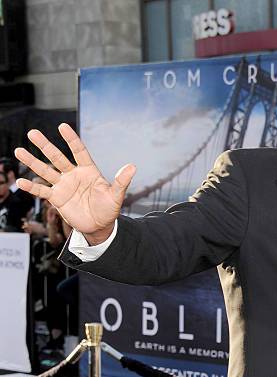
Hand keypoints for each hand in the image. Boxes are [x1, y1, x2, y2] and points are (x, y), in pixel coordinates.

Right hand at [13, 124, 135, 244]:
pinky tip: (20, 181)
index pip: (79, 151)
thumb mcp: (116, 195)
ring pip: (46, 171)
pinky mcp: (57, 198)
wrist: (99, 226)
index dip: (71, 140)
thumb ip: (121, 181)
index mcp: (88, 171)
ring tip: (19, 150)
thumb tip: (132, 166)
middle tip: (32, 133)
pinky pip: (42, 191)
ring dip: (32, 162)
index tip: (62, 126)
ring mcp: (63, 186)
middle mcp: (73, 175)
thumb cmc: (109, 209)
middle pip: (57, 157)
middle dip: (45, 146)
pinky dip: (32, 187)